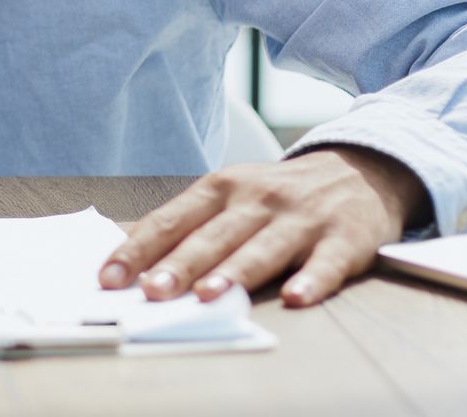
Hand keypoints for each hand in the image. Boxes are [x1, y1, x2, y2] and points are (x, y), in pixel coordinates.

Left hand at [99, 146, 432, 307]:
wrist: (359, 169)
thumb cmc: (277, 195)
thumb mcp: (232, 195)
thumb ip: (191, 227)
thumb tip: (137, 266)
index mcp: (220, 187)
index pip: (170, 220)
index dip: (138, 249)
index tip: (108, 278)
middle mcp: (256, 198)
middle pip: (212, 236)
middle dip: (179, 265)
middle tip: (151, 293)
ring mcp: (300, 217)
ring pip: (262, 248)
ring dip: (234, 272)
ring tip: (209, 296)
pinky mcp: (344, 238)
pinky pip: (327, 263)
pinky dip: (312, 280)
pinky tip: (296, 298)